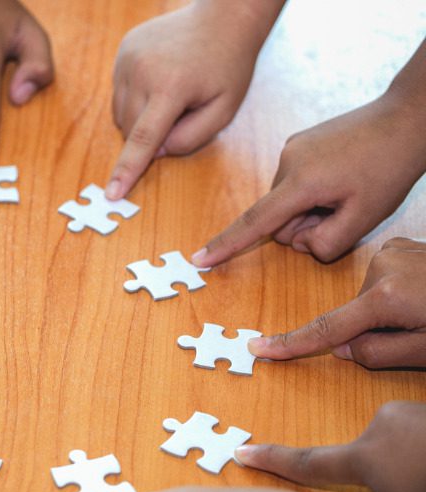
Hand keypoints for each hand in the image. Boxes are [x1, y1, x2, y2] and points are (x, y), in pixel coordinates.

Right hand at [105, 0, 284, 199]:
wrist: (223, 16)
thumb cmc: (228, 65)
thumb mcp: (224, 110)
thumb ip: (190, 139)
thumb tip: (156, 152)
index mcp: (171, 86)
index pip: (143, 139)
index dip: (126, 170)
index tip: (111, 193)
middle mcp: (142, 70)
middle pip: (130, 129)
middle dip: (150, 135)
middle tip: (181, 114)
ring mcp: (128, 58)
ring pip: (121, 113)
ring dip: (140, 119)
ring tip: (171, 96)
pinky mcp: (122, 51)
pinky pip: (119, 93)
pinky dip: (135, 100)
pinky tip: (160, 83)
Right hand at [193, 85, 425, 266]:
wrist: (407, 118)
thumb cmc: (389, 167)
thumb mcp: (365, 219)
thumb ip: (326, 244)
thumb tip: (298, 243)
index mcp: (300, 182)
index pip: (255, 223)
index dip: (226, 245)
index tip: (199, 260)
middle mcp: (286, 162)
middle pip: (278, 218)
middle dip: (304, 225)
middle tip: (343, 211)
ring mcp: (290, 150)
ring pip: (286, 202)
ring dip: (310, 208)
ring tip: (345, 190)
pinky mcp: (297, 144)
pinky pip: (293, 183)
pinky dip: (312, 190)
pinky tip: (340, 177)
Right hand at [237, 401, 425, 491]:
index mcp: (367, 455)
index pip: (309, 463)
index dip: (273, 460)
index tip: (243, 451)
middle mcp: (381, 425)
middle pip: (364, 458)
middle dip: (380, 478)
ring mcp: (407, 413)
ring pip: (393, 448)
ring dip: (406, 465)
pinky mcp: (425, 408)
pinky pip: (416, 436)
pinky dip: (421, 451)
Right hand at [248, 237, 425, 367]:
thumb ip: (380, 353)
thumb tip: (343, 348)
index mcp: (385, 297)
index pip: (327, 328)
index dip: (292, 343)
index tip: (260, 347)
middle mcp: (381, 267)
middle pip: (354, 311)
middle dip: (373, 326)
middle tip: (418, 328)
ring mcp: (390, 250)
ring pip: (368, 293)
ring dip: (386, 306)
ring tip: (424, 304)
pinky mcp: (399, 243)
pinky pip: (382, 275)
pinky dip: (395, 287)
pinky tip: (423, 288)